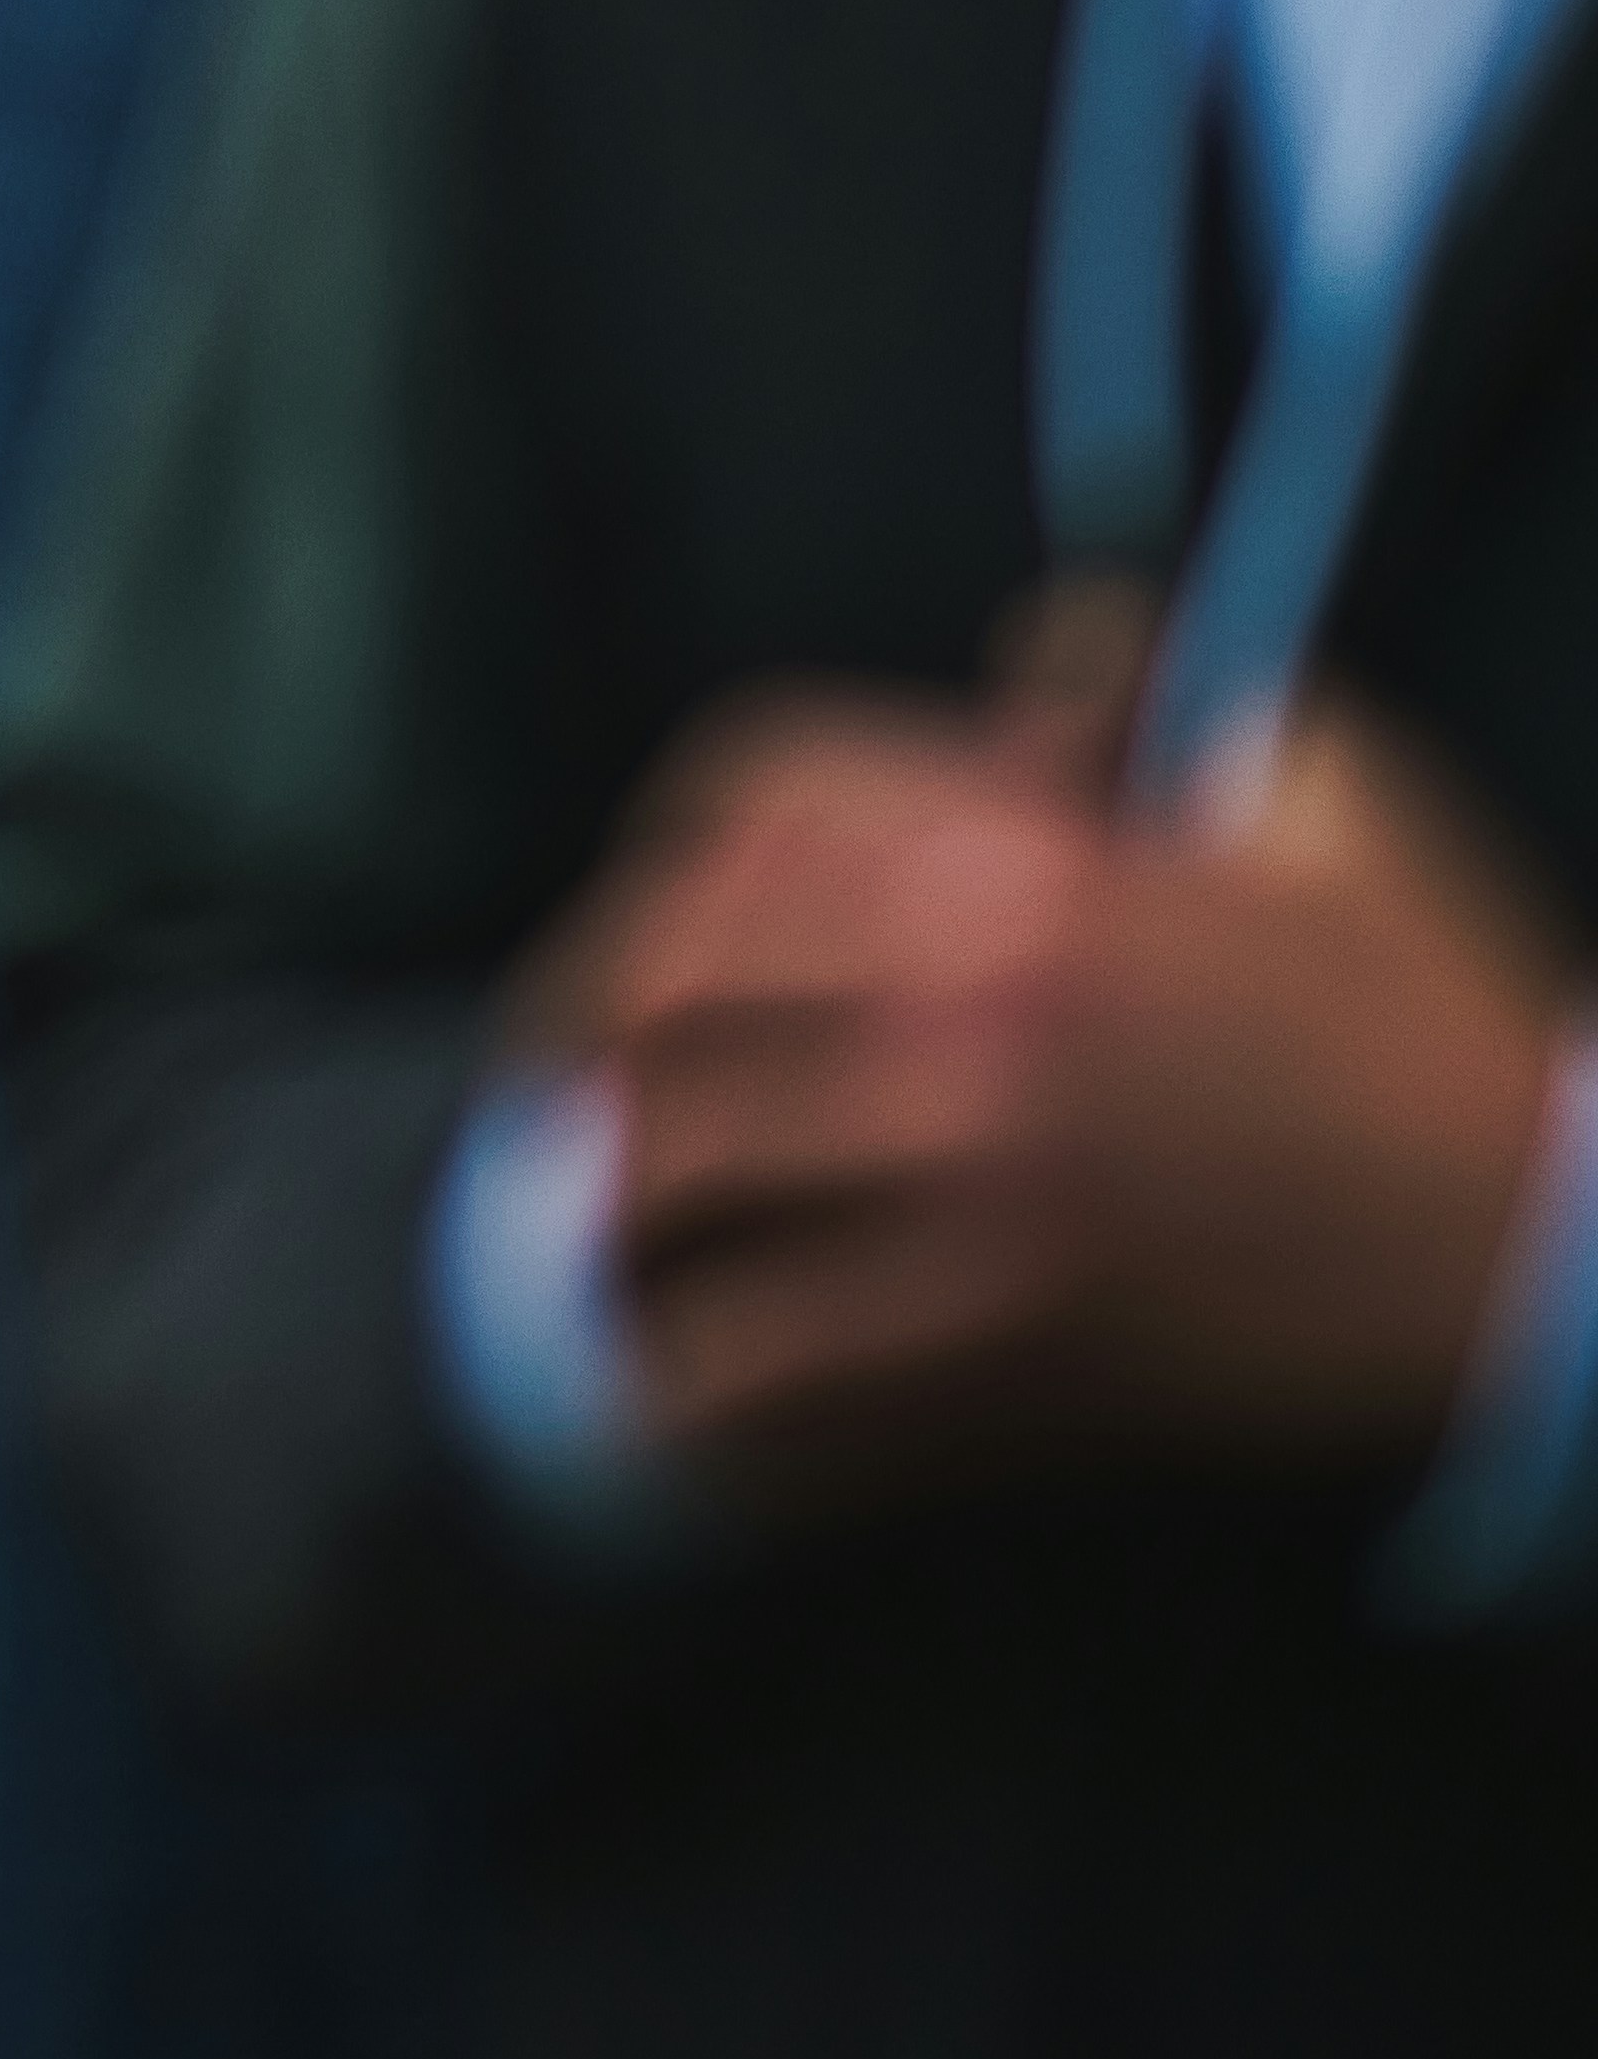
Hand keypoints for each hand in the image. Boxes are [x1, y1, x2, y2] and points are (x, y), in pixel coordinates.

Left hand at [554, 691, 1571, 1501]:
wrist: (1532, 1234)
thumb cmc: (1426, 1000)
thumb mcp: (1308, 776)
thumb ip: (1150, 684)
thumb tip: (1024, 663)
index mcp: (1027, 856)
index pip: (748, 798)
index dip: (671, 847)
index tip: (654, 909)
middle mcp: (967, 1001)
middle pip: (672, 973)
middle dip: (583, 1018)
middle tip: (558, 1073)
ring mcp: (973, 1176)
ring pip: (687, 1162)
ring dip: (607, 1190)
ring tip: (585, 1219)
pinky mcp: (1006, 1333)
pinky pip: (777, 1358)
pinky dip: (689, 1382)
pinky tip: (654, 1395)